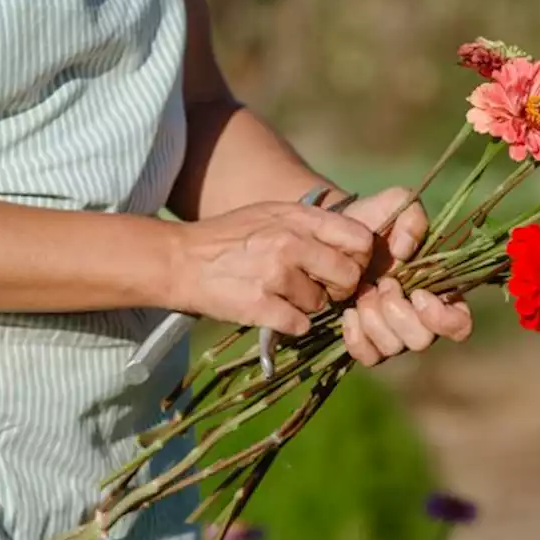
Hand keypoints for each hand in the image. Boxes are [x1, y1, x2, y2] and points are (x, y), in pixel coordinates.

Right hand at [172, 201, 373, 335]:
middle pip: (348, 277)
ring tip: (280, 293)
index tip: (344, 265)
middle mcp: (290, 243)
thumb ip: (311, 224)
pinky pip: (300, 325)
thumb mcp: (272, 214)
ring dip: (306, 305)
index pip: (359, 240)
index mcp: (298, 218)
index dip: (358, 258)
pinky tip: (272, 310)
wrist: (181, 260)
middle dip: (338, 288)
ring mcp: (275, 275)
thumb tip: (353, 243)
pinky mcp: (260, 306)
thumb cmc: (230, 237)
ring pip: (321, 304)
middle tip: (320, 289)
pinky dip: (290, 323)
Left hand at [338, 186, 473, 365]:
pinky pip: (367, 357)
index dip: (442, 318)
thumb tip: (404, 252)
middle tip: (382, 284)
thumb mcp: (398, 205)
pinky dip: (356, 337)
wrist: (333, 233)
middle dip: (398, 313)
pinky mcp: (365, 340)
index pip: (460, 325)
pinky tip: (348, 311)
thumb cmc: (374, 220)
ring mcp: (392, 333)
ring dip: (374, 320)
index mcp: (439, 291)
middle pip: (423, 340)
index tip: (418, 293)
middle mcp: (419, 319)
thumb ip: (412, 219)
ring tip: (362, 293)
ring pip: (393, 348)